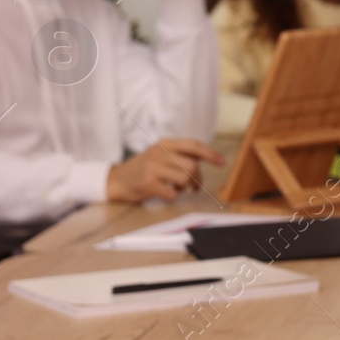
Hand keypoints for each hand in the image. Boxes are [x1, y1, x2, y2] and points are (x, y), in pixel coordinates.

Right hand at [106, 139, 225, 202]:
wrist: (117, 179)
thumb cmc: (145, 168)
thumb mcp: (161, 154)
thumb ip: (181, 154)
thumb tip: (209, 157)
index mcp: (166, 143)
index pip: (194, 145)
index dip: (211, 154)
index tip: (222, 162)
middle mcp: (160, 153)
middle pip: (192, 165)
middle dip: (198, 178)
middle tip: (195, 186)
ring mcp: (152, 168)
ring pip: (184, 178)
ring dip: (185, 187)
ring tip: (178, 188)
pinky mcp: (147, 183)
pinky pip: (171, 192)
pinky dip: (174, 196)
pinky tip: (167, 193)